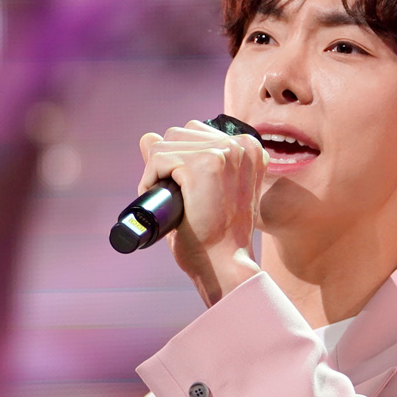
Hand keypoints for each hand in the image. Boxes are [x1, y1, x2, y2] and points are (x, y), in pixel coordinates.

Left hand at [137, 119, 265, 304]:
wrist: (225, 263)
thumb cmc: (216, 235)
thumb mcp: (206, 190)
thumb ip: (184, 160)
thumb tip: (147, 136)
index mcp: (249, 148)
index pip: (197, 133)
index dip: (180, 160)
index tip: (184, 189)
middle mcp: (240, 145)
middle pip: (180, 133)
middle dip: (167, 162)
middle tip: (173, 197)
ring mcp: (222, 153)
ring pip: (166, 143)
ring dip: (157, 171)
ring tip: (167, 199)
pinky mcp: (201, 165)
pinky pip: (158, 158)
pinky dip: (149, 179)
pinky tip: (159, 198)